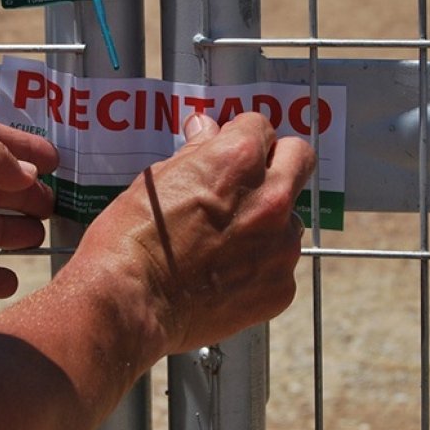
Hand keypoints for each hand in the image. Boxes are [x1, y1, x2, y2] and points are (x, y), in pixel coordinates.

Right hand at [76, 112, 313, 354]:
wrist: (130, 301)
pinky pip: (279, 266)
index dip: (241, 137)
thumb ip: (196, 153)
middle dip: (277, 162)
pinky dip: (259, 267)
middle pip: (298, 159)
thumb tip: (207, 130)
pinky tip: (224, 276)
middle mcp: (271, 197)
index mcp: (240, 159)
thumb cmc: (133, 237)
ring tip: (225, 241)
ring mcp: (281, 246)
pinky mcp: (280, 287)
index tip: (229, 151)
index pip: (261, 127)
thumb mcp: (157, 180)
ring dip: (268, 221)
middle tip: (248, 181)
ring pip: (290, 218)